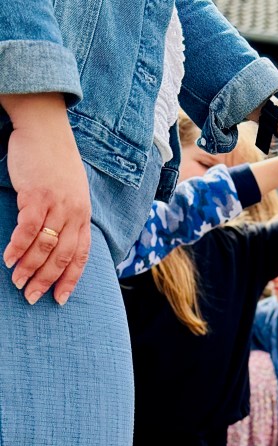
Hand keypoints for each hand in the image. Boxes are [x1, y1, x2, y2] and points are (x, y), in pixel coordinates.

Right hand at [1, 93, 90, 304]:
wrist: (45, 129)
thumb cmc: (55, 163)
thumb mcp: (71, 194)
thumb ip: (68, 218)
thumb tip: (57, 243)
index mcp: (83, 217)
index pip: (80, 257)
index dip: (70, 280)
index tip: (60, 299)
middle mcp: (74, 215)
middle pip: (62, 257)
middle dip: (47, 281)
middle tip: (32, 298)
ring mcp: (57, 206)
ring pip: (45, 247)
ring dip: (29, 268)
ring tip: (17, 282)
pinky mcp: (37, 196)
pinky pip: (28, 230)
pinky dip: (18, 247)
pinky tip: (8, 259)